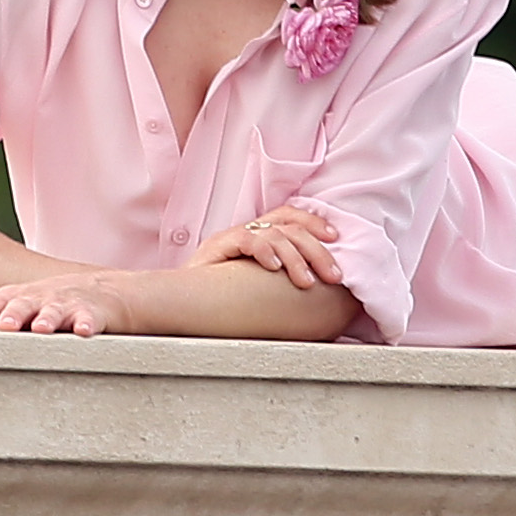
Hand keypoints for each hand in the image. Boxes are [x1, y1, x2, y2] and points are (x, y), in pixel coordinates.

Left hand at [0, 272, 132, 335]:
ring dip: (47, 317)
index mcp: (21, 296)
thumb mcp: (24, 301)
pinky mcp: (95, 312)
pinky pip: (90, 317)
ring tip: (40, 328)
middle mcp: (41, 297)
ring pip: (55, 309)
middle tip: (0, 326)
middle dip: (10, 313)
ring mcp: (68, 303)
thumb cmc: (57, 302)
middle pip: (22, 302)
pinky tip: (83, 330)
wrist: (108, 293)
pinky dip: (87, 323)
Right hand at [188, 204, 343, 289]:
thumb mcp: (258, 283)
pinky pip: (246, 239)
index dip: (315, 222)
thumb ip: (283, 275)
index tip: (338, 240)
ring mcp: (232, 237)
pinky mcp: (217, 246)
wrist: (177, 299)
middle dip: (317, 251)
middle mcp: (248, 230)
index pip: (290, 216)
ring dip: (296, 259)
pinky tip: (275, 268)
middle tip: (334, 275)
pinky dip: (264, 252)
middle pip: (291, 228)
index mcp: (259, 234)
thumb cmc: (221, 296)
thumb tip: (318, 282)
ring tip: (307, 282)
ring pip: (275, 235)